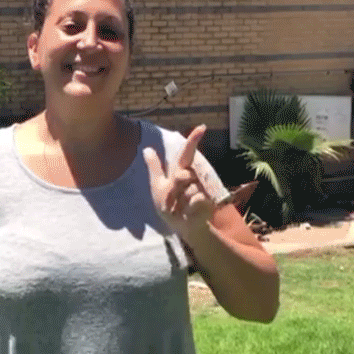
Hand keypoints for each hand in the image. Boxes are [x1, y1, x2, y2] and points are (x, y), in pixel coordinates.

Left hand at [143, 124, 214, 239]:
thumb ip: (154, 168)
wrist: (181, 226)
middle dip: (174, 189)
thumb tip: (146, 148)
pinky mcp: (207, 201)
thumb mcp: (158, 186)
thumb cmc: (169, 206)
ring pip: (188, 189)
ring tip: (181, 208)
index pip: (187, 153)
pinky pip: (194, 200)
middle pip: (182, 175)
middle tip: (172, 200)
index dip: (193, 140)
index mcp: (181, 171)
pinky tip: (187, 212)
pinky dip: (187, 208)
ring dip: (179, 202)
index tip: (202, 127)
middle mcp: (194, 177)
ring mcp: (202, 188)